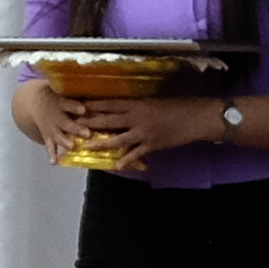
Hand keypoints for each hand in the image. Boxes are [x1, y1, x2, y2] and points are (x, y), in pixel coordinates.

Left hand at [74, 97, 226, 170]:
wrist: (195, 117)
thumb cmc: (175, 107)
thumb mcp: (153, 102)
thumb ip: (136, 106)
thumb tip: (120, 108)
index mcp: (137, 103)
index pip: (109, 103)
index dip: (92, 104)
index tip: (77, 104)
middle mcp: (137, 117)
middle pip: (108, 120)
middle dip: (90, 123)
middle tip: (73, 125)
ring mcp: (144, 132)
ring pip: (118, 138)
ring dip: (101, 143)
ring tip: (87, 147)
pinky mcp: (152, 144)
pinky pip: (136, 153)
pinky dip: (126, 160)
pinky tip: (116, 165)